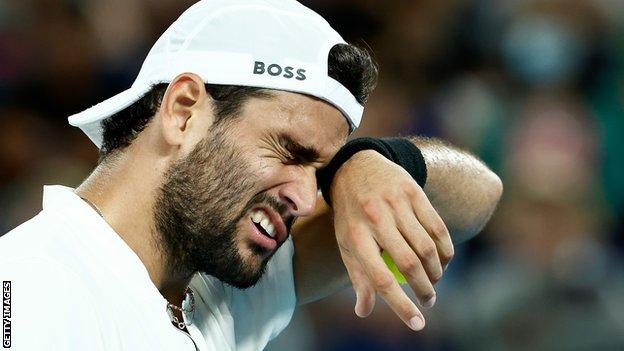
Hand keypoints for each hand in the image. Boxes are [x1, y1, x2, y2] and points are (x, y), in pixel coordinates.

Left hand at [329, 150, 453, 330]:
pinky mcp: (413, 191)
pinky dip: (445, 248)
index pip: (380, 278)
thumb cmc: (351, 214)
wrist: (356, 167)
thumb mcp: (346, 242)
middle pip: (409, 263)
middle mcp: (374, 218)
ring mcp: (395, 203)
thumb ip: (358, 276)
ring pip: (427, 247)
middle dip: (425, 290)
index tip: (418, 323)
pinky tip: (444, 260)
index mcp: (354, 236)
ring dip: (436, 272)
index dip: (400, 305)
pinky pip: (437, 226)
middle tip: (429, 301)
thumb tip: (365, 311)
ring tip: (434, 281)